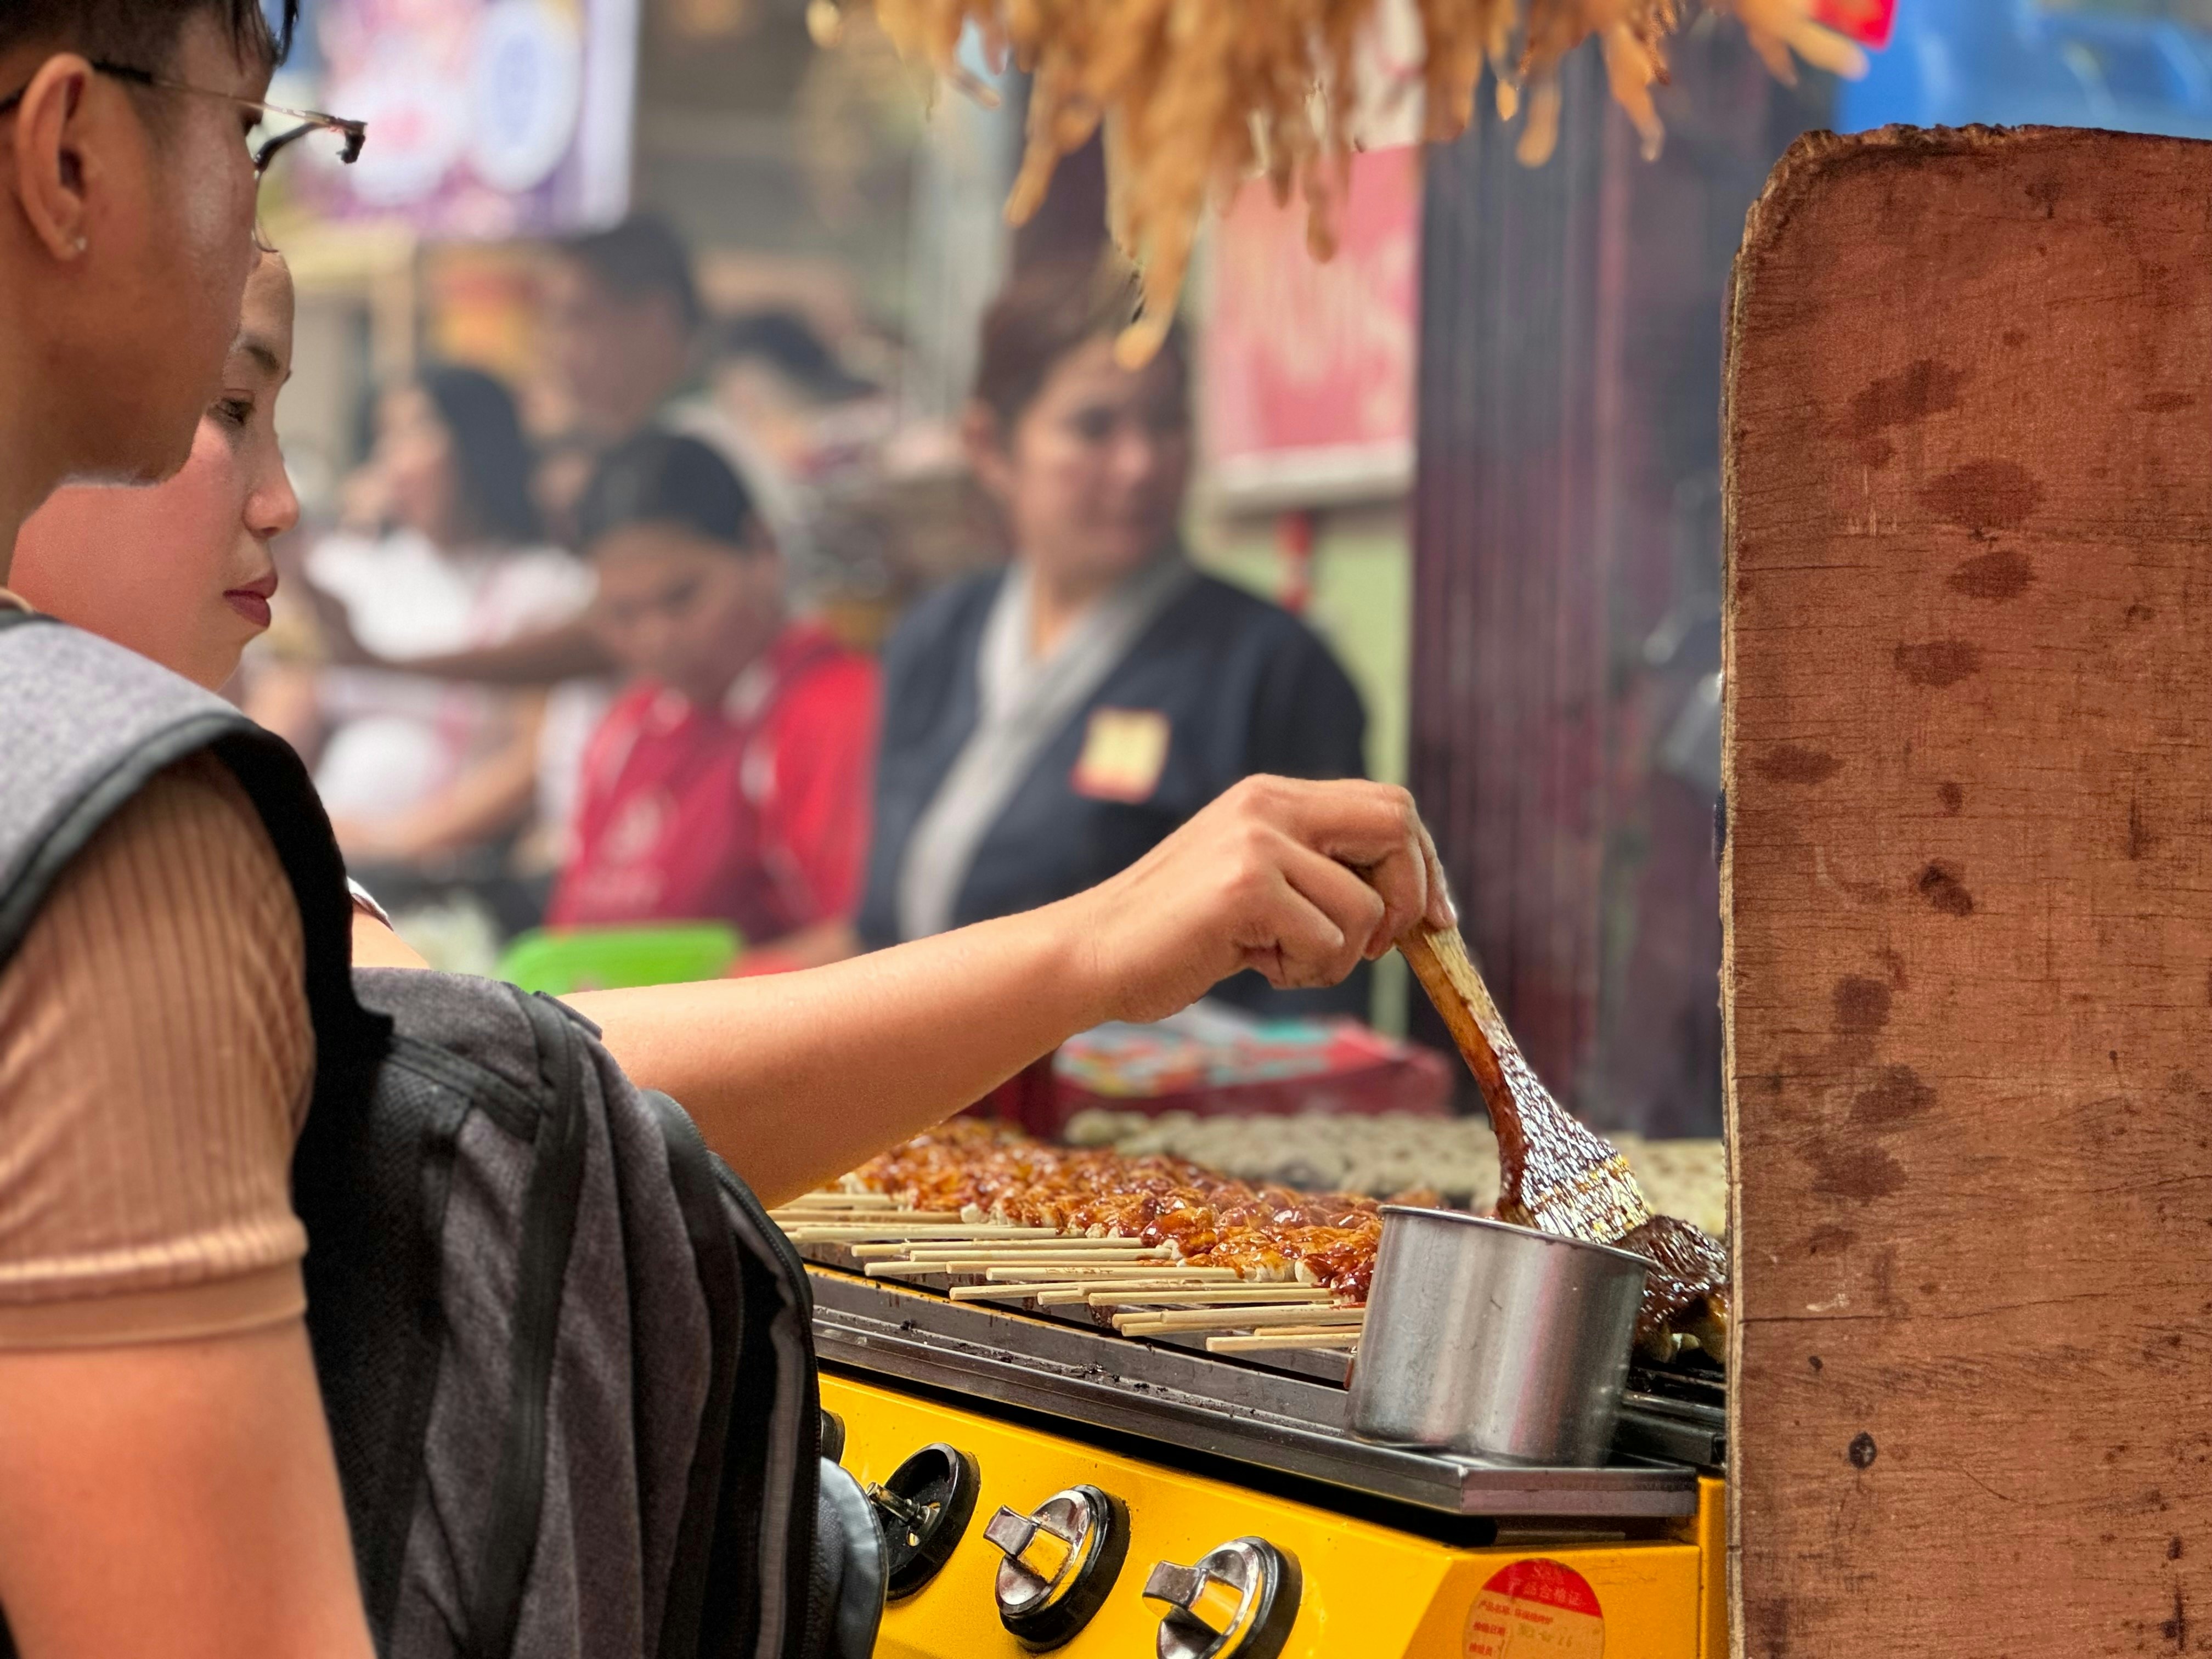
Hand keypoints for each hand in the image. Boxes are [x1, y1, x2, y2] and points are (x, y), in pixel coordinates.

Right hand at [1065, 776, 1453, 1025]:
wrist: (1093, 953)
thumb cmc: (1177, 933)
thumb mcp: (1254, 880)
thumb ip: (1316, 872)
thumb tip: (1414, 901)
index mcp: (1274, 797)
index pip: (1390, 806)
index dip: (1426, 865)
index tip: (1436, 921)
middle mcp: (1268, 804)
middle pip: (1397, 827)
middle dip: (1409, 900)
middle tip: (1374, 949)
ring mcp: (1256, 842)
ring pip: (1365, 908)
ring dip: (1339, 958)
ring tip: (1280, 961)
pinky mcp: (1244, 887)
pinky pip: (1328, 942)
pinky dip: (1305, 972)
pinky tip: (1255, 966)